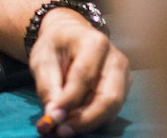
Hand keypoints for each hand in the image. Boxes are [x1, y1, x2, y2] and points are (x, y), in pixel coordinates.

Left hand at [30, 9, 130, 135]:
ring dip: (88, 123)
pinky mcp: (124, 89)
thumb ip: (47, 87)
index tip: (52, 117)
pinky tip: (74, 121)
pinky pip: (111, 112)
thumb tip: (53, 115)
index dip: (69, 100)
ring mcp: (124, 75)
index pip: (84, 76)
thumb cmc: (56, 46)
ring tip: (64, 128)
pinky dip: (92, 120)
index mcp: (95, 42)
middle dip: (85, 119)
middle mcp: (116, 59)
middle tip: (62, 132)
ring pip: (112, 109)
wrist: (70, 37)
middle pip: (108, 97)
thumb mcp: (43, 60)